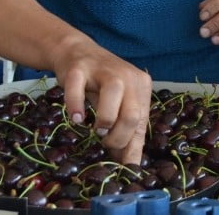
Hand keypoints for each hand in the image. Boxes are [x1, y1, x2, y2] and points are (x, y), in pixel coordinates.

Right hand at [50, 37, 151, 165]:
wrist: (77, 51)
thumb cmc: (100, 83)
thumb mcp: (119, 103)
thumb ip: (125, 130)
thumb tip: (129, 164)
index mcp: (141, 85)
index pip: (142, 122)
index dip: (132, 147)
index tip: (122, 166)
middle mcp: (128, 76)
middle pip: (133, 113)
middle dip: (118, 137)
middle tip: (104, 142)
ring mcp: (103, 70)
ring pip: (113, 96)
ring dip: (104, 121)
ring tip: (94, 129)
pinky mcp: (78, 69)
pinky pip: (77, 90)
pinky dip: (76, 107)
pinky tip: (77, 119)